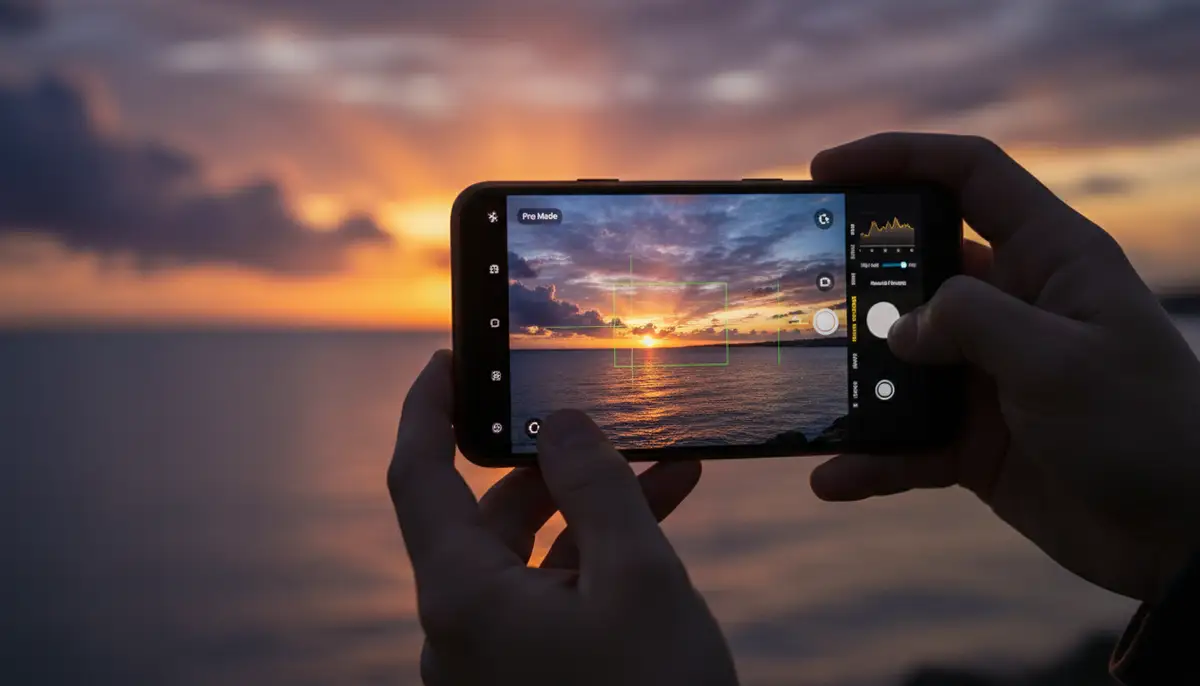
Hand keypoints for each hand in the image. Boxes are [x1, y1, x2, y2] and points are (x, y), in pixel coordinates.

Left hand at [388, 351, 737, 685]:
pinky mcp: (531, 675)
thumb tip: (562, 423)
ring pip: (531, 554)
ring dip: (591, 507)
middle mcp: (462, 627)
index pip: (417, 476)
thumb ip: (596, 487)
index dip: (425, 408)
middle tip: (598, 412)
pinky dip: (597, 555)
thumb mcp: (638, 579)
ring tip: (663, 466)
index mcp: (462, 598)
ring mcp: (494, 657)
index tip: (449, 359)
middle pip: (487, 513)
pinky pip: (552, 595)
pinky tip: (657, 519)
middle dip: (550, 461)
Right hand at [809, 133, 1199, 603]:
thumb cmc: (1145, 430)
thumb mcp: (1058, 360)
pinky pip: (908, 437)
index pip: (970, 176)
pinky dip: (873, 455)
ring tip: (811, 389)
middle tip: (804, 287)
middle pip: (919, 265)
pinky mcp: (977, 437)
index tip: (826, 168)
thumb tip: (898, 329)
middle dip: (859, 275)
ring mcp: (992, 374)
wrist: (1183, 540)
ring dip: (857, 377)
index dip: (899, 157)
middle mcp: (1016, 307)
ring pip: (903, 358)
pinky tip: (835, 476)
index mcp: (1051, 259)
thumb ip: (970, 323)